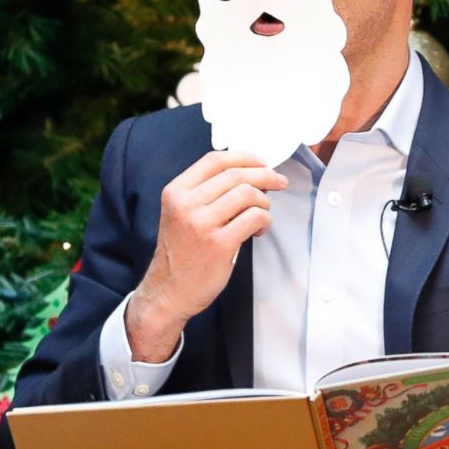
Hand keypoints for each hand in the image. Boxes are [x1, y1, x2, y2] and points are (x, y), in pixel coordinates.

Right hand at [128, 150, 287, 361]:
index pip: (215, 160)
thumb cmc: (182, 252)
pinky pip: (255, 217)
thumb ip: (206, 192)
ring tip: (262, 214)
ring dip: (264, 202)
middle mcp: (186, 204)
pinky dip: (264, 220)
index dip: (244, 157)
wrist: (169, 291)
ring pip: (248, 194)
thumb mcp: (181, 214)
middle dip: (265, 175)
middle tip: (279, 182)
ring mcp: (201, 224)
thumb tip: (249, 173)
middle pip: (236, 175)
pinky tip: (258, 230)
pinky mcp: (219, 243)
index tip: (262, 162)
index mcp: (176, 192)